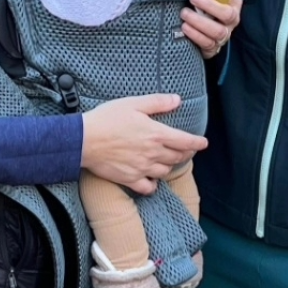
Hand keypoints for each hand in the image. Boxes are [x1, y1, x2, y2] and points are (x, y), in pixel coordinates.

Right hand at [81, 94, 207, 194]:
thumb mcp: (133, 103)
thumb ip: (157, 102)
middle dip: (186, 153)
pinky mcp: (129, 179)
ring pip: (165, 172)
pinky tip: (152, 179)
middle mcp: (152, 153)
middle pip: (177, 158)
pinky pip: (148, 187)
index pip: (185, 141)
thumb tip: (177, 99)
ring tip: (169, 161)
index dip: (197, 143)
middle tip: (187, 150)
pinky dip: (153, 185)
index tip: (204, 143)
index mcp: (156, 134)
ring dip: (170, 166)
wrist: (83, 140)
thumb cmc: (107, 118)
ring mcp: (142, 168)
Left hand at [182, 0, 242, 58]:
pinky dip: (196, 36)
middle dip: (209, 5)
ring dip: (200, 22)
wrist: (202, 28)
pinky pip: (208, 44)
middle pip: (227, 14)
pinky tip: (184, 27)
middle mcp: (232, 19)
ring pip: (218, 31)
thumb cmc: (203, 4)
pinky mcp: (214, 48)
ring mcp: (225, 35)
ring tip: (184, 13)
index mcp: (233, 1)